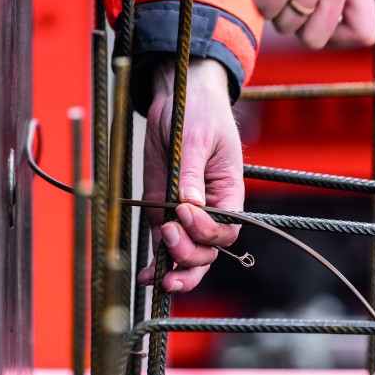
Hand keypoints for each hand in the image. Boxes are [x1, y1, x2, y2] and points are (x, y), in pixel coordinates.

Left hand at [138, 58, 242, 292]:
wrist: (177, 98)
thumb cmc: (197, 112)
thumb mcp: (196, 137)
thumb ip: (191, 172)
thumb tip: (188, 204)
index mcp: (229, 192)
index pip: (227, 227)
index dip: (207, 228)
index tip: (183, 209)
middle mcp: (210, 210)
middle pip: (209, 250)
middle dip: (190, 254)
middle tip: (168, 235)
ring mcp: (184, 215)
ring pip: (189, 257)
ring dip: (175, 270)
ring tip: (157, 276)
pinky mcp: (162, 212)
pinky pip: (163, 246)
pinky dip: (156, 265)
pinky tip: (145, 276)